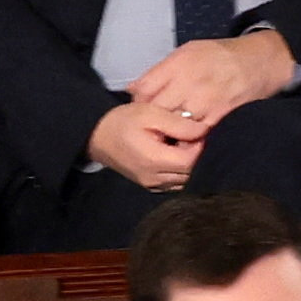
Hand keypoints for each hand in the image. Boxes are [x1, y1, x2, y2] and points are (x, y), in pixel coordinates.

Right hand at [88, 98, 205, 190]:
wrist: (96, 136)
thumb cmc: (122, 122)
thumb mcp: (150, 114)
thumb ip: (178, 124)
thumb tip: (204, 130)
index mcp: (154, 160)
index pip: (191, 161)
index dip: (199, 146)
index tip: (195, 132)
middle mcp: (155, 178)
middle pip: (191, 173)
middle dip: (195, 155)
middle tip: (187, 137)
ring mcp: (152, 185)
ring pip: (185, 180)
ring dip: (188, 164)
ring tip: (178, 145)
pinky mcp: (151, 187)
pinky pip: (175, 183)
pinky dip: (180, 171)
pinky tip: (172, 155)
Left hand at [124, 28, 295, 144]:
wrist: (258, 63)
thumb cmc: (220, 57)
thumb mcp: (186, 53)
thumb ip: (159, 72)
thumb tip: (132, 90)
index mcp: (178, 64)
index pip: (144, 89)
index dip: (139, 103)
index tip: (142, 109)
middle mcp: (190, 81)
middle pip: (158, 109)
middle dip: (153, 119)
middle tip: (154, 126)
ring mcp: (207, 100)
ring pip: (176, 125)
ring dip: (171, 132)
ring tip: (171, 135)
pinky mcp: (222, 116)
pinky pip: (199, 134)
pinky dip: (192, 138)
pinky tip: (190, 138)